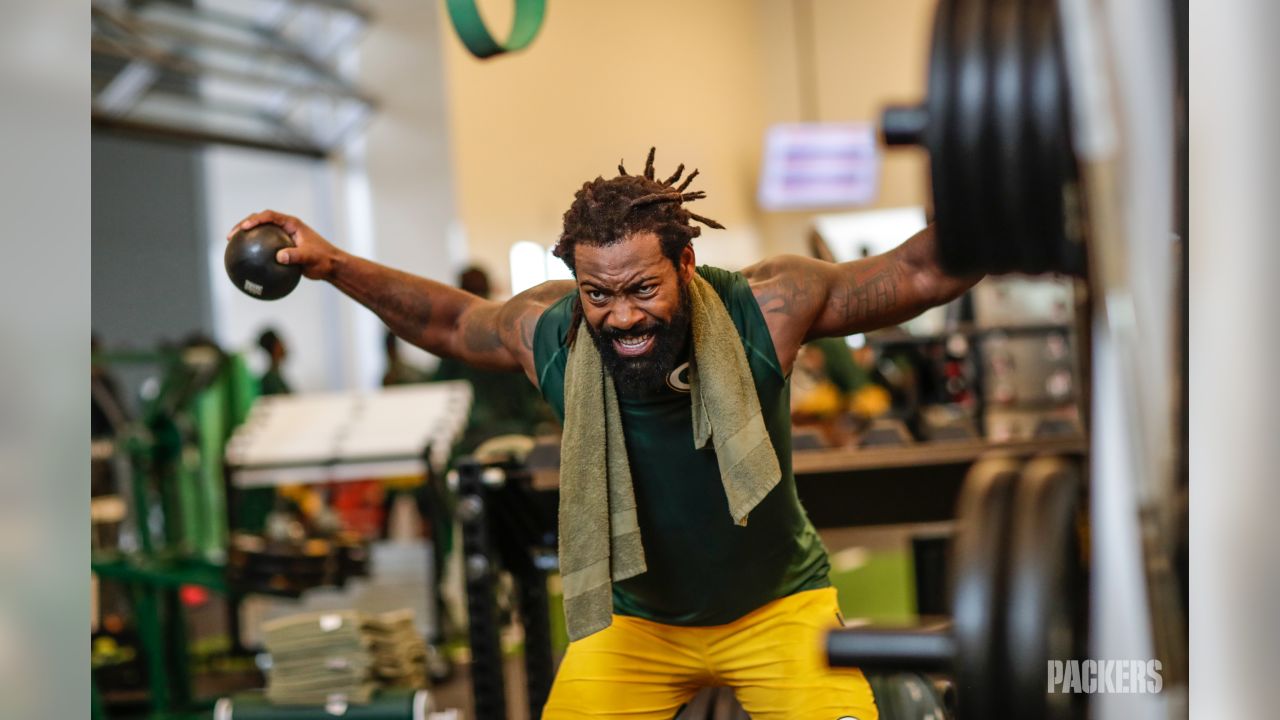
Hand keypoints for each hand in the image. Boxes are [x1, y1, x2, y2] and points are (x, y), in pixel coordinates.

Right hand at [227, 210, 342, 280]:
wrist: (331, 266)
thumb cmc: (323, 259)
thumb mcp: (310, 257)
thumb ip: (296, 256)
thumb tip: (279, 257)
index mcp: (291, 223)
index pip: (269, 216)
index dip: (255, 219)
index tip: (245, 227)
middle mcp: (285, 227)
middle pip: (260, 221)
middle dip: (243, 225)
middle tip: (231, 236)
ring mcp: (283, 237)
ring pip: (261, 234)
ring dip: (246, 238)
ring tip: (232, 247)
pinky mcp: (282, 248)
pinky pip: (265, 248)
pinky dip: (255, 252)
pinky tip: (246, 263)